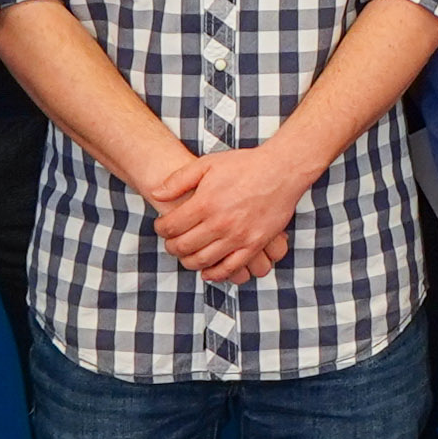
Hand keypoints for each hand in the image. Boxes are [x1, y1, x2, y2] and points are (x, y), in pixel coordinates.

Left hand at [152, 142, 310, 289]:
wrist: (281, 170)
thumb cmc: (244, 165)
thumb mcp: (207, 164)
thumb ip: (178, 180)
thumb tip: (156, 193)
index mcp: (205, 203)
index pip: (171, 227)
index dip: (161, 229)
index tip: (162, 227)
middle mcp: (219, 223)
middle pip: (183, 247)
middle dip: (171, 247)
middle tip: (171, 242)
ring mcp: (237, 237)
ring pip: (202, 261)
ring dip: (188, 261)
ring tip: (186, 255)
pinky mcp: (253, 245)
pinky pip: (230, 268)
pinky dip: (214, 274)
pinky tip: (207, 271)